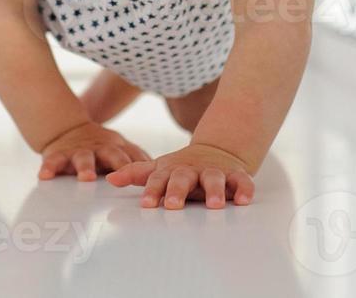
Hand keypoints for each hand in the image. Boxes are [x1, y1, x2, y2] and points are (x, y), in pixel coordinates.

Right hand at [38, 121, 151, 181]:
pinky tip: (44, 176)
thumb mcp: (120, 148)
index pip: (133, 157)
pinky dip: (49, 168)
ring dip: (86, 167)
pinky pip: (53, 161)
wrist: (67, 129)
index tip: (153, 181)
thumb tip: (164, 172)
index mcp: (117, 148)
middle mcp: (100, 147)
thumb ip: (137, 159)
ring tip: (86, 178)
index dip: (143, 167)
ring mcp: (80, 150)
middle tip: (124, 176)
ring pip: (83, 158)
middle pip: (112, 154)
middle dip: (119, 164)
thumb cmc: (100, 146)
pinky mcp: (59, 154)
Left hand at [105, 142, 256, 208]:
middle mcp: (192, 170)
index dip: (152, 190)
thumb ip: (136, 174)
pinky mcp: (235, 175)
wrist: (216, 149)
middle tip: (172, 205)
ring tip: (215, 205)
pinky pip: (242, 181)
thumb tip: (110, 179)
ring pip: (214, 179)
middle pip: (183, 178)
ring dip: (215, 190)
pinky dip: (244, 189)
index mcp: (172, 170)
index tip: (146, 204)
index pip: (158, 179)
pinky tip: (243, 201)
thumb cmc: (182, 167)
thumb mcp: (160, 168)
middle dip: (178, 191)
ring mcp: (214, 172)